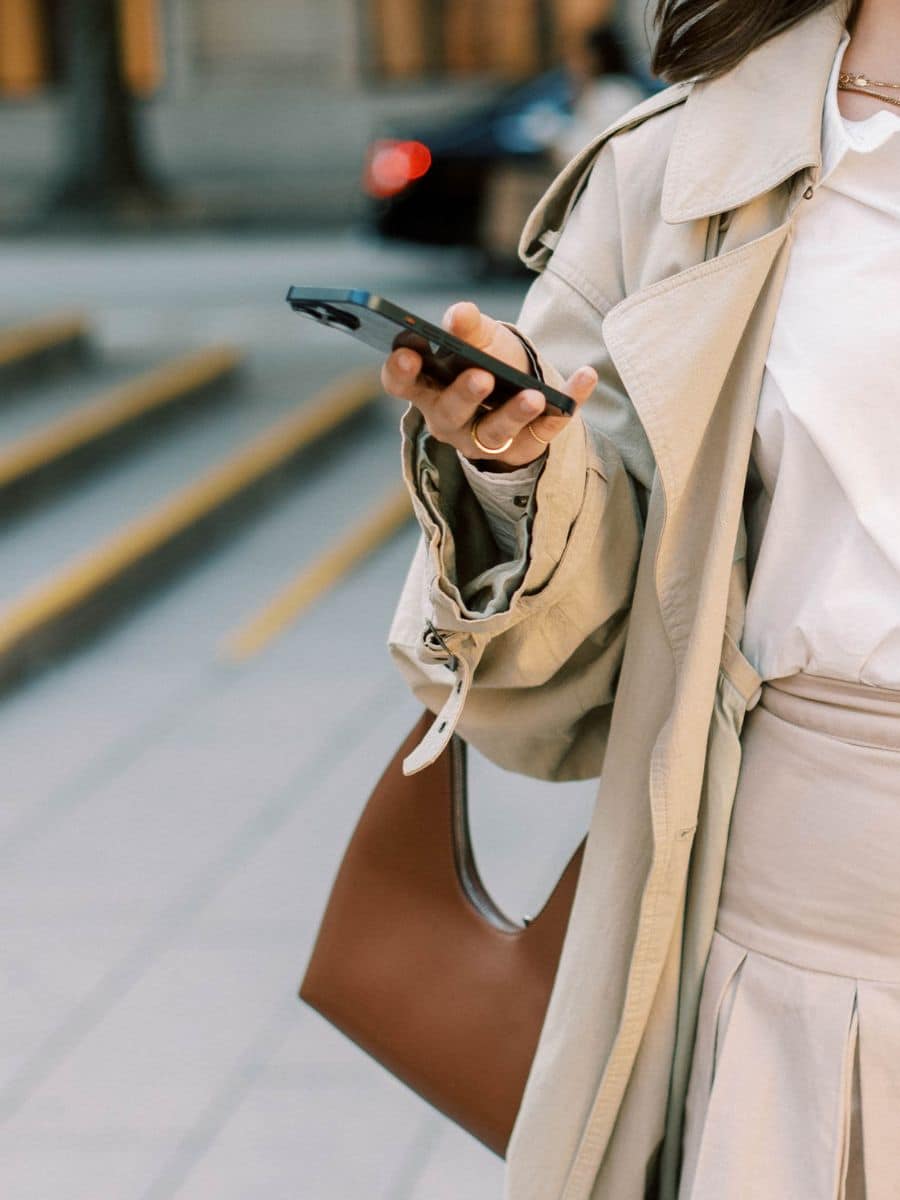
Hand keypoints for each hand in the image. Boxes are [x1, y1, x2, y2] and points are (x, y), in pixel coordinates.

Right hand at [380, 300, 596, 472]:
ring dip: (516, 413)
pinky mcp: (524, 446)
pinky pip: (546, 430)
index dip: (400, 372)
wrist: (520, 389)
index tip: (406, 354)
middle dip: (465, 395)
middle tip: (482, 377)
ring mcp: (486, 438)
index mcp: (429, 388)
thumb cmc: (486, 359)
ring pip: (496, 431)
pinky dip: (566, 406)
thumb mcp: (477, 338)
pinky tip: (585, 378)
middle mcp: (451, 420)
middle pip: (451, 413)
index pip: (403, 384)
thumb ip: (467, 327)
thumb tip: (459, 314)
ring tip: (534, 396)